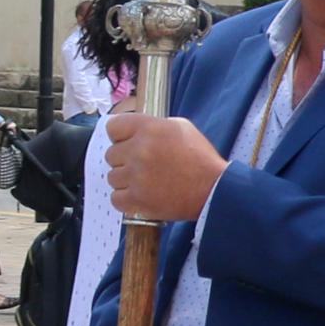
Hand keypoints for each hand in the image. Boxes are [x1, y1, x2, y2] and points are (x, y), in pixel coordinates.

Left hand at [105, 110, 227, 222]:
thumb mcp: (181, 127)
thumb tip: (133, 131)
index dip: (120, 136)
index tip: (127, 143)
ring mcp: (136, 176)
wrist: (214, 190)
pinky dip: (127, 199)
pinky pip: (116, 198)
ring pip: (112, 177)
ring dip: (126, 181)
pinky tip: (142, 195)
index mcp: (149, 129)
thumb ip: (153, 126)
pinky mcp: (137, 199)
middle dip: (125, 160)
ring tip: (146, 182)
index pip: (113, 127)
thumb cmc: (200, 159)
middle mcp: (139, 150)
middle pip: (111, 154)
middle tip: (144, 166)